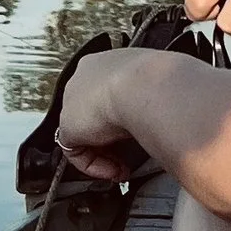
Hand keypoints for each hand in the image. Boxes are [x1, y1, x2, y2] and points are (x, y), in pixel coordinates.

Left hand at [52, 47, 154, 184]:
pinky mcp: (68, 125)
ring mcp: (73, 100)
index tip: (137, 127)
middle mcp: (85, 77)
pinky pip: (77, 152)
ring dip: (106, 153)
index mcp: (107, 62)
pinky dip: (95, 165)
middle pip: (92, 113)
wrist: (148, 86)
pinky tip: (115, 168)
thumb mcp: (157, 84)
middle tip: (131, 153)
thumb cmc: (162, 81)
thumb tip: (161, 112)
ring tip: (126, 165)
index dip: (121, 115)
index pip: (105, 91)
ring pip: (85, 134)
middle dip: (111, 137)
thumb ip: (150, 98)